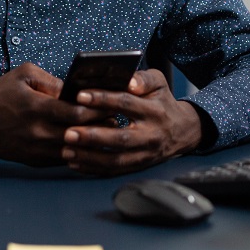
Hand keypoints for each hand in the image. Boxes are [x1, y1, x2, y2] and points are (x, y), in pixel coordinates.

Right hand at [0, 62, 103, 165]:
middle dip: (100, 126)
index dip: (98, 108)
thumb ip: (53, 81)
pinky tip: (87, 144)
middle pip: (81, 133)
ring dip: (91, 142)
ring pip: (74, 150)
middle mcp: (38, 131)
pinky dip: (77, 153)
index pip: (78, 111)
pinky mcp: (33, 161)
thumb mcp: (24, 75)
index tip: (112, 103)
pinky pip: (62, 160)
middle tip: (116, 118)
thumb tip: (77, 89)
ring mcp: (36, 149)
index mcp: (38, 107)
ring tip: (106, 132)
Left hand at [61, 69, 203, 175]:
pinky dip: (93, 169)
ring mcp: (145, 154)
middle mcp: (150, 135)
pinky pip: (115, 170)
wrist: (182, 131)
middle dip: (93, 136)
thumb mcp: (159, 83)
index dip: (103, 99)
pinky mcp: (138, 166)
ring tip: (67, 150)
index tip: (80, 96)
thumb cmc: (162, 102)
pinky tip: (75, 162)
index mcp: (154, 111)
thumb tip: (129, 80)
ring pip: (116, 159)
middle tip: (68, 132)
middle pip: (120, 138)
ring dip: (89, 157)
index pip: (127, 104)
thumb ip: (143, 78)